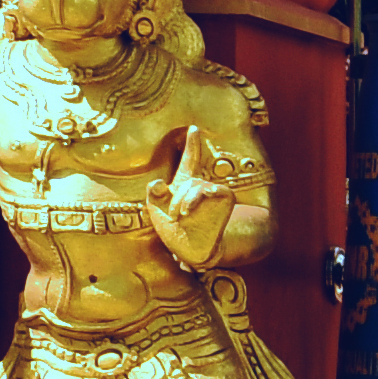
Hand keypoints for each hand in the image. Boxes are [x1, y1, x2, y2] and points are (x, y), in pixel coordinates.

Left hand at [151, 128, 236, 265]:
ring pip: (196, 185)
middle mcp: (199, 184)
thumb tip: (157, 183)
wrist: (189, 250)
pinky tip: (190, 210)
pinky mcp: (224, 199)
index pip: (189, 159)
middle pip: (187, 179)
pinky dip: (198, 199)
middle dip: (177, 197)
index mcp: (183, 183)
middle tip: (174, 215)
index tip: (194, 128)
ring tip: (181, 215)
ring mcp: (212, 191)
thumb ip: (154, 194)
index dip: (192, 144)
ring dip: (185, 201)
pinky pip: (212, 190)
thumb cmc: (172, 230)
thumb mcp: (156, 210)